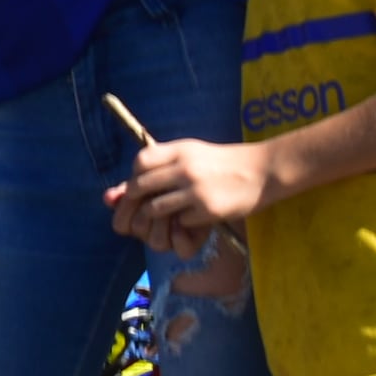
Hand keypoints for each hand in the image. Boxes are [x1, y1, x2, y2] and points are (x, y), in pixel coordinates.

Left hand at [113, 133, 269, 257]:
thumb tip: (113, 195)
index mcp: (179, 150)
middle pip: (140, 188)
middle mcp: (185, 168)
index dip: (133, 178)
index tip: (138, 189)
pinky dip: (181, 225)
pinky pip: (181, 223)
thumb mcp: (189, 154)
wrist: (262, 171)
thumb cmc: (219, 163)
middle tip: (141, 211)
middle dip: (135, 203)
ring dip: (155, 217)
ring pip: (155, 210)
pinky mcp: (209, 210)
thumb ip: (156, 167)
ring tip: (166, 216)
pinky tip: (191, 219)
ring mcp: (196, 190)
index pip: (139, 163)